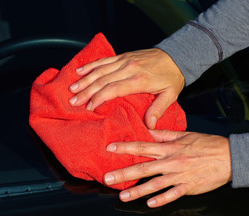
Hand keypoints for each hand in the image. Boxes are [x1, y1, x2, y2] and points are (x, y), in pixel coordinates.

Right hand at [68, 48, 184, 128]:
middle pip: (102, 80)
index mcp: (139, 80)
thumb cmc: (172, 77)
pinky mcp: (123, 56)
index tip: (89, 107)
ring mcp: (124, 60)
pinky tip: (79, 70)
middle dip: (86, 91)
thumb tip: (149, 126)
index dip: (99, 98)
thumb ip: (158, 110)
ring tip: (72, 88)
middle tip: (73, 101)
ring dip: (84, 79)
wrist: (177, 56)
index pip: (113, 89)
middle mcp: (129, 69)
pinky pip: (104, 60)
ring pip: (100, 70)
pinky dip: (90, 65)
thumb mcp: (170, 95)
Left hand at [103, 130, 231, 207]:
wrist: (229, 157)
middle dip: (123, 173)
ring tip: (122, 196)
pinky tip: (149, 203)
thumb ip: (164, 134)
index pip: (143, 146)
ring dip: (137, 191)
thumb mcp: (185, 134)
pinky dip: (161, 199)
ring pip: (154, 184)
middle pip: (143, 168)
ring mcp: (179, 176)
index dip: (125, 147)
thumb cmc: (206, 144)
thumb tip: (147, 130)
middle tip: (107, 178)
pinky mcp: (188, 187)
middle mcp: (171, 162)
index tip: (110, 148)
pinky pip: (172, 194)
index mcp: (169, 148)